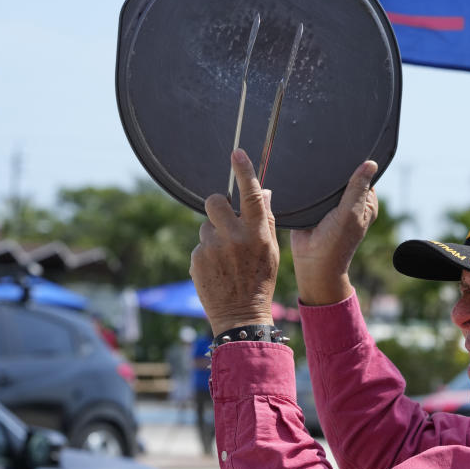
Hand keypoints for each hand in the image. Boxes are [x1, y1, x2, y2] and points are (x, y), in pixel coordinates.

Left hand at [189, 149, 278, 334]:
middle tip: (224, 219)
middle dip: (218, 205)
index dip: (244, 171)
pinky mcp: (197, 259)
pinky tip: (217, 270)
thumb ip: (266, 219)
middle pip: (215, 201)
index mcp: (257, 233)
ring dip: (213, 235)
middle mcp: (234, 237)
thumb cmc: (260, 281)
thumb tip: (263, 191)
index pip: (251, 194)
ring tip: (225, 258)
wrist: (241, 316)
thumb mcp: (271, 250)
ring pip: (206, 225)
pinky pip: (200, 245)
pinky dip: (207, 254)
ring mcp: (213, 248)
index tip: (237, 152)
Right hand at [290, 160, 378, 304]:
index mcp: (365, 202)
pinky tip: (305, 174)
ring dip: (322, 176)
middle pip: (345, 177)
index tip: (349, 153)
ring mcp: (332, 204)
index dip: (358, 164)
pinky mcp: (315, 206)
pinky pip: (313, 189)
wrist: (311, 261)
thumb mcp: (350, 212)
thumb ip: (358, 188)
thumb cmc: (335, 242)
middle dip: (338, 170)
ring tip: (315, 165)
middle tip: (328, 157)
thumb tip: (371, 163)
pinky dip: (310, 183)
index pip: (364, 175)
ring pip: (328, 182)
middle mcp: (350, 201)